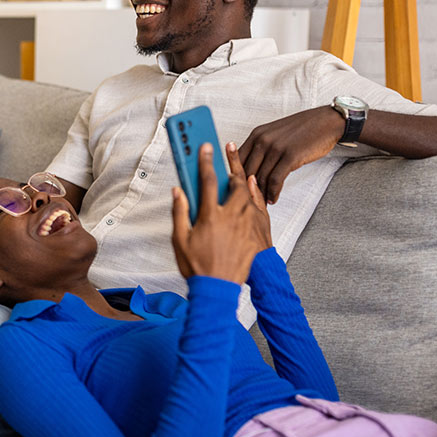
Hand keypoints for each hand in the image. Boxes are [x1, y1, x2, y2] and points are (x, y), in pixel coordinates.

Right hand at [171, 143, 271, 284]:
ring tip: (238, 166)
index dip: (206, 162)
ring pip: (248, 193)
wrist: (218, 289)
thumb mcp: (180, 240)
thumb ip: (179, 212)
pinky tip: (252, 185)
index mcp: (210, 217)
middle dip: (231, 163)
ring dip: (243, 177)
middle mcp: (230, 218)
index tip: (205, 147)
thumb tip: (178, 191)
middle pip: (234, 183)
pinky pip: (258, 208)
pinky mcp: (255, 234)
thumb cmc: (197, 266)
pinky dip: (255, 193)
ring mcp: (245, 226)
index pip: (208, 182)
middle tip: (228, 150)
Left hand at [238, 106, 344, 203]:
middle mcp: (262, 140)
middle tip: (249, 200)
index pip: (238, 159)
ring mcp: (276, 148)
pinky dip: (273, 192)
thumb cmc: (301, 130)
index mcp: (256, 134)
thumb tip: (249, 167)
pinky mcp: (290, 156)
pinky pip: (276, 180)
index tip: (238, 188)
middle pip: (247, 171)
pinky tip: (273, 199)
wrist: (325, 122)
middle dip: (247, 188)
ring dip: (261, 193)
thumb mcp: (274, 134)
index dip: (236, 177)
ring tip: (262, 203)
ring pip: (260, 177)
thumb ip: (261, 147)